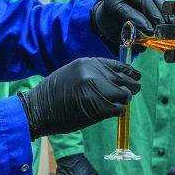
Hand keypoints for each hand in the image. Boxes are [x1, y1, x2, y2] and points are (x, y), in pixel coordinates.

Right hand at [18, 58, 140, 138]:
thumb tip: (115, 79)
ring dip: (123, 100)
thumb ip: (93, 73)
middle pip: (124, 79)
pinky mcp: (98, 106)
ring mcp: (97, 89)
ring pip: (124, 94)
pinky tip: (112, 111)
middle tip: (134, 91)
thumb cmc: (53, 93)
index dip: (129, 72)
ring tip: (118, 103)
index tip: (135, 76)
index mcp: (88, 63)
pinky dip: (118, 111)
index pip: (117, 65)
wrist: (39, 108)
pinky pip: (118, 108)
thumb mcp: (72, 73)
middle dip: (131, 86)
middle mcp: (94, 73)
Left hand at [90, 0, 166, 50]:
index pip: (127, 10)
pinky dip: (167, 8)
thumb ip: (129, 38)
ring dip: (164, 11)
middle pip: (143, 0)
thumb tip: (143, 46)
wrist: (110, 14)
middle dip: (154, 15)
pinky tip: (172, 18)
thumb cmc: (113, 25)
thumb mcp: (116, 33)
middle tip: (161, 29)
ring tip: (170, 24)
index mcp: (113, 3)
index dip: (139, 21)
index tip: (149, 32)